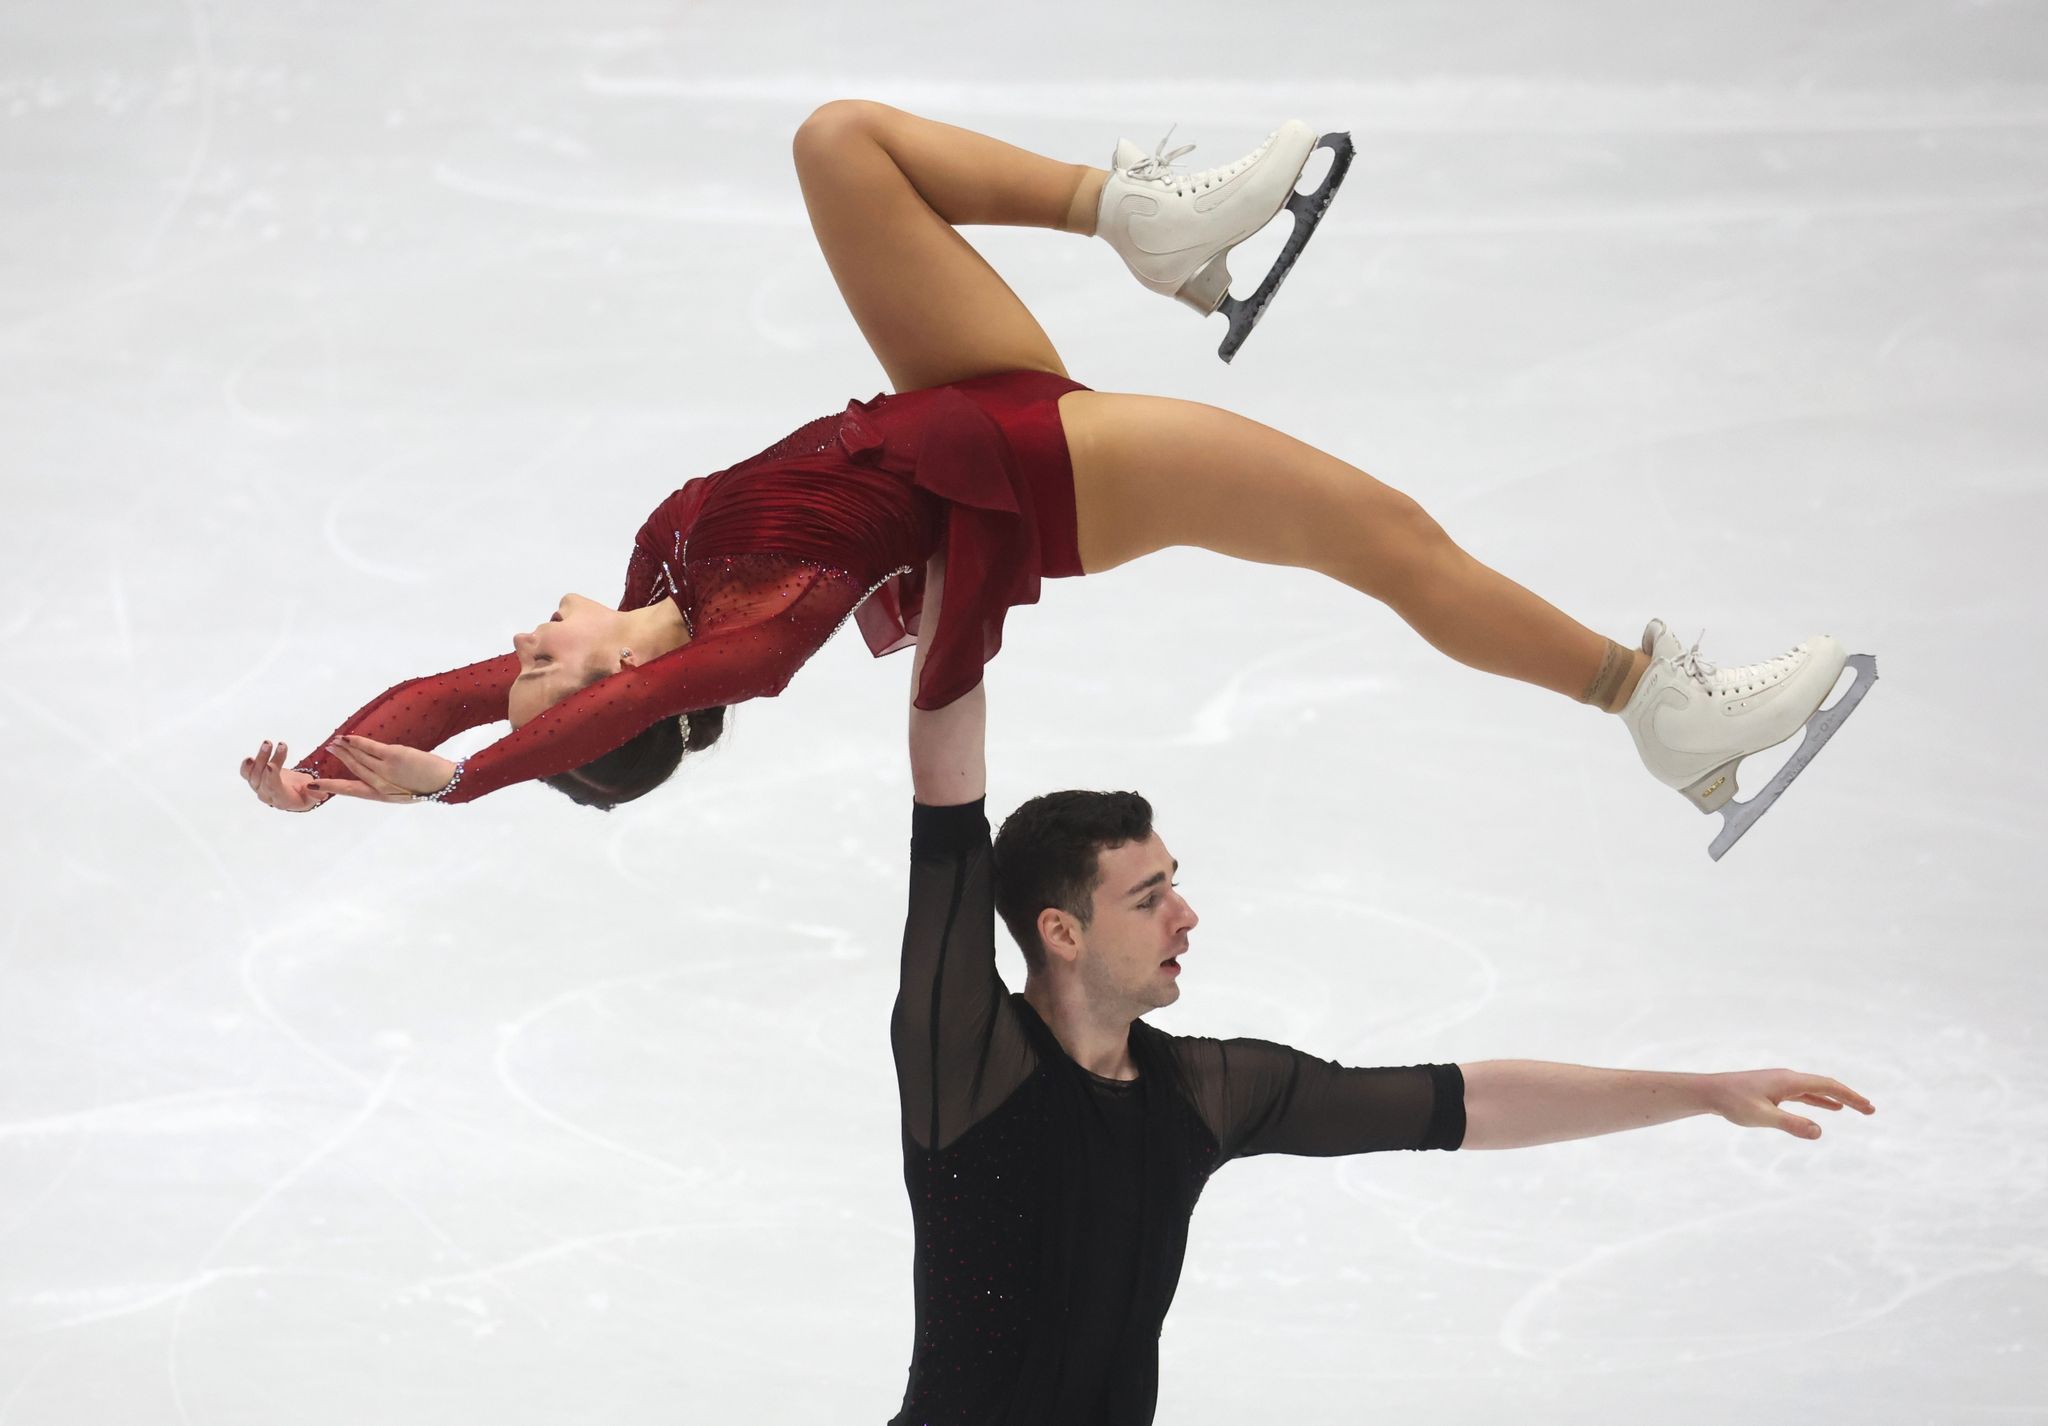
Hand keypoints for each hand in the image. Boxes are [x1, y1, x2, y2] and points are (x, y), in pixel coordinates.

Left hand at [239, 740, 332, 811]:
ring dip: (260, 757)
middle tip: (277, 745)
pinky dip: (246, 765)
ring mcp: (259, 786)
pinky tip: (251, 757)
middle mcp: (267, 795)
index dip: (271, 777)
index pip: (274, 788)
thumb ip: (315, 794)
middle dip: (267, 760)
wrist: (294, 794)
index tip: (271, 765)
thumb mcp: (314, 796)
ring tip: (268, 744)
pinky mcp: (255, 778)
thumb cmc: (304, 794)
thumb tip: (316, 788)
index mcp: (282, 799)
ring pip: (253, 773)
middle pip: (262, 778)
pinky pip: (246, 773)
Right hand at [315, 734, 458, 802]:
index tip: (313, 785)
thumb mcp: (402, 792)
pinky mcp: (393, 756)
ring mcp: (384, 770)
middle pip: (352, 769)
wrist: (445, 783)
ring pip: (358, 757)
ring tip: (336, 741)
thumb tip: (373, 772)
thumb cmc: (427, 787)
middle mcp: (378, 784)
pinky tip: (347, 737)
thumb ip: (385, 784)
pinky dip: (356, 741)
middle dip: (339, 758)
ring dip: (345, 747)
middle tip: (328, 749)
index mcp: (380, 796)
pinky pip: (369, 747)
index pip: (350, 791)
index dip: (331, 787)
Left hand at [1707, 1069, 1874, 1139]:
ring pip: (1816, 1089)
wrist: (1710, 1092)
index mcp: (1789, 1081)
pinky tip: (1828, 1109)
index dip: (1850, 1096)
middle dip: (1849, 1097)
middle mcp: (1788, 1078)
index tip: (1868, 1108)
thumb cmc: (1733, 1103)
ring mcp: (1781, 1083)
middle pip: (1826, 1085)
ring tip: (1855, 1109)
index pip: (1828, 1086)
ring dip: (1836, 1099)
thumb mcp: (1762, 1117)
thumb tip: (1819, 1132)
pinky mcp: (1774, 1089)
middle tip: (1870, 1110)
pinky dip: (1820, 1100)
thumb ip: (1791, 1124)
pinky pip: (1804, 1094)